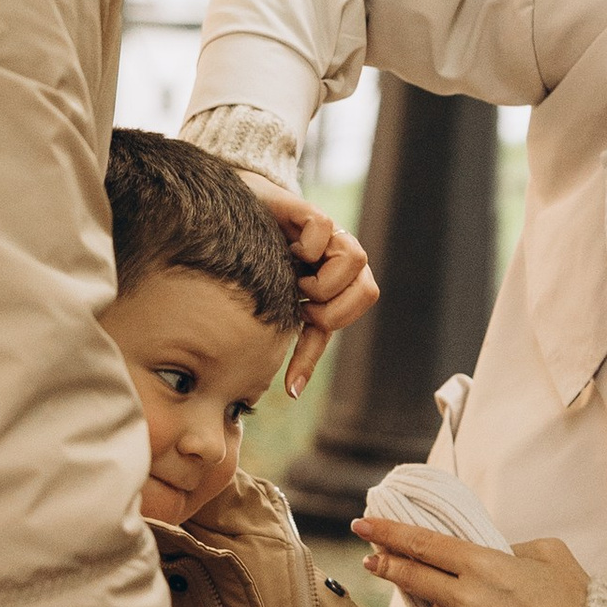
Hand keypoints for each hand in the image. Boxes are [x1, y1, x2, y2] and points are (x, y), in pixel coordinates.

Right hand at [235, 173, 376, 393]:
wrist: (237, 214)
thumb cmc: (259, 265)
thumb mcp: (282, 306)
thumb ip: (298, 341)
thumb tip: (291, 393)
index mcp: (340, 285)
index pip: (354, 313)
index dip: (316, 352)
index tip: (289, 384)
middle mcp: (342, 260)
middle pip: (370, 291)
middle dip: (331, 311)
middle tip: (299, 306)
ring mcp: (331, 236)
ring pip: (355, 261)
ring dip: (320, 281)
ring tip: (293, 275)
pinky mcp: (313, 213)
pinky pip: (325, 232)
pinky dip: (306, 247)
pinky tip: (287, 247)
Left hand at [348, 521, 590, 606]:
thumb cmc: (577, 601)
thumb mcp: (547, 554)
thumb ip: (507, 549)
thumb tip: (487, 554)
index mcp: (483, 565)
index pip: (422, 544)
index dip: (388, 532)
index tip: (363, 524)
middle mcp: (467, 601)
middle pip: (411, 579)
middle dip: (386, 565)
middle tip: (371, 558)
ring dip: (449, 606)